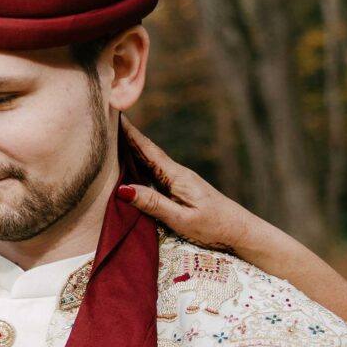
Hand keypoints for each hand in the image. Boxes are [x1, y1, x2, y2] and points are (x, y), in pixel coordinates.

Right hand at [116, 118, 272, 258]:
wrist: (241, 232)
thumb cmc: (214, 227)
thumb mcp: (181, 219)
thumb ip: (153, 204)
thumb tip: (123, 189)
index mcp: (176, 176)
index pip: (147, 150)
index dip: (130, 133)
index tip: (114, 114)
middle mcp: (176, 174)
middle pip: (146, 151)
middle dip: (126, 136)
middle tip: (106, 120)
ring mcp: (178, 181)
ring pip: (148, 161)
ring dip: (131, 149)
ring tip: (111, 138)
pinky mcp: (180, 190)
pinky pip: (153, 173)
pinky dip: (138, 164)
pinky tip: (130, 164)